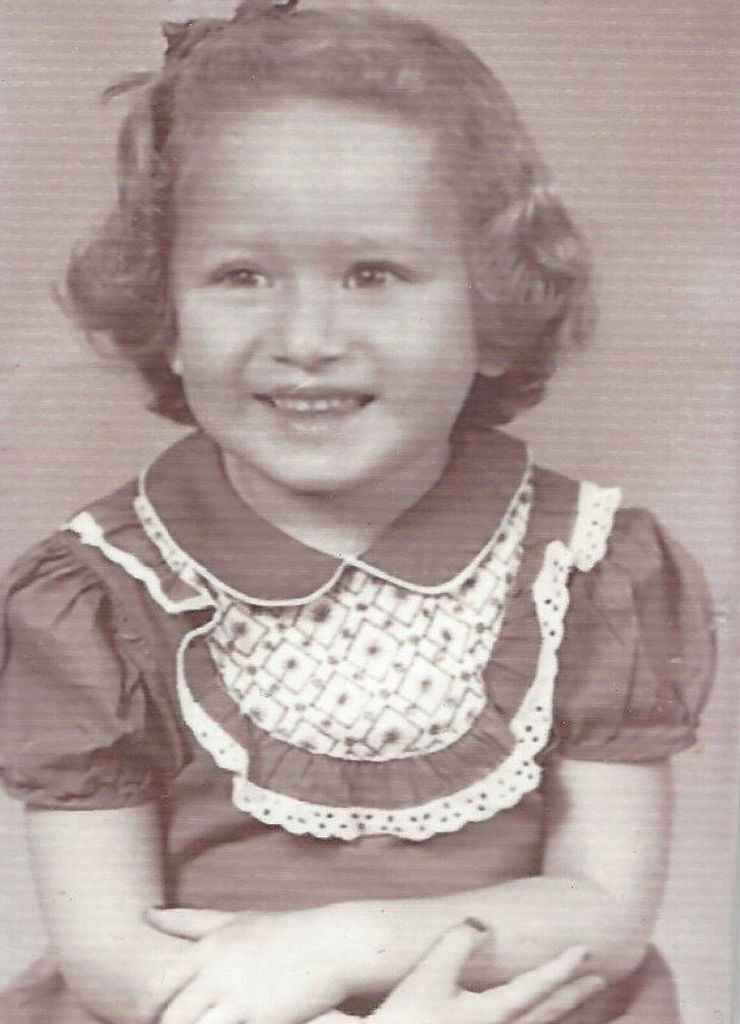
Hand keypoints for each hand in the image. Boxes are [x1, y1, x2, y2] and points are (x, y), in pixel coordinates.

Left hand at [139, 905, 356, 1023]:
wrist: (333, 945)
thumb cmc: (282, 932)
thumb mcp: (235, 921)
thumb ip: (188, 922)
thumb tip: (147, 913)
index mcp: (208, 948)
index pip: (156, 988)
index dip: (149, 1009)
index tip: (158, 1015)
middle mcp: (218, 973)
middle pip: (173, 1019)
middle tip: (192, 1020)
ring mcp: (240, 999)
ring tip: (218, 1020)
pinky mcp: (263, 1021)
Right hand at [314, 921, 605, 1023]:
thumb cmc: (407, 1016)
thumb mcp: (430, 973)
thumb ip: (459, 941)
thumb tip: (483, 923)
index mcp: (494, 1014)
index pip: (539, 986)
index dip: (563, 966)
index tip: (585, 949)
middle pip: (549, 1013)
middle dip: (574, 993)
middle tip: (599, 978)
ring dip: (560, 1010)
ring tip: (577, 997)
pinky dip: (538, 1021)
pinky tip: (537, 1016)